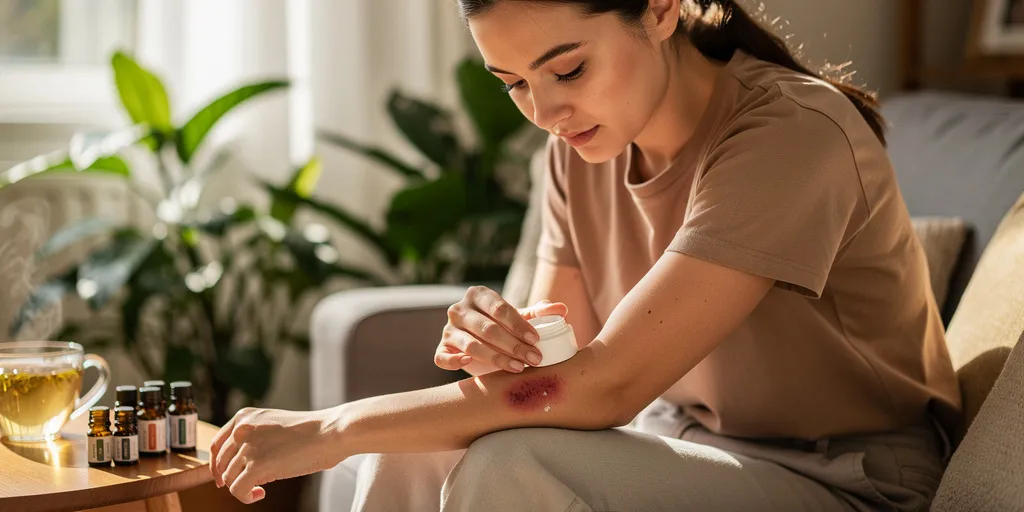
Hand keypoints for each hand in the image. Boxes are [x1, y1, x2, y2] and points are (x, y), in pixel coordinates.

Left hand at [209, 406, 346, 503]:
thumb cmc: (310, 431)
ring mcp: (248, 448)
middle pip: (222, 464)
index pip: (217, 444)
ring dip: (242, 488)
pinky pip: (238, 490)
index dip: (217, 464)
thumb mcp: (273, 425)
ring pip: (229, 479)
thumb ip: (253, 436)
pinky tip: (261, 494)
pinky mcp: (256, 467)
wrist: (330, 432)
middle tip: (246, 487)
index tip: (222, 477)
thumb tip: (239, 461)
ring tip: (260, 489)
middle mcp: (242, 430)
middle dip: (230, 479)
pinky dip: (246, 497)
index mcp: (244, 417)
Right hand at [434, 286, 566, 373]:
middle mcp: (459, 309)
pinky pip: (443, 357)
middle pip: (487, 328)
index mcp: (478, 295)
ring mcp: (448, 329)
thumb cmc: (502, 326)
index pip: (499, 308)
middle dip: (513, 345)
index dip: (519, 325)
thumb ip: (539, 313)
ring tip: (518, 367)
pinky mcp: (441, 348)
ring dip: (496, 358)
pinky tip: (469, 364)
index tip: (536, 339)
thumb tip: (562, 309)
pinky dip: (454, 361)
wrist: (480, 341)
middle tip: (535, 358)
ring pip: (470, 345)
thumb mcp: (520, 318)